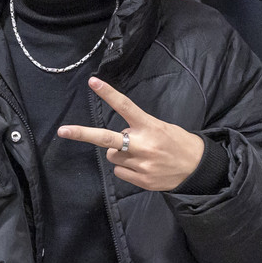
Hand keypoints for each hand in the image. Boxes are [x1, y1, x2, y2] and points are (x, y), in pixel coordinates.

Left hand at [57, 77, 204, 191]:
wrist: (198, 169)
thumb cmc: (178, 143)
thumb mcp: (162, 127)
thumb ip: (139, 129)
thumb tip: (119, 136)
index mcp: (149, 126)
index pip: (125, 106)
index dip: (108, 94)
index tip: (93, 82)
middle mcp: (143, 145)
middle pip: (106, 138)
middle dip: (82, 134)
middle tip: (63, 130)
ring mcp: (141, 164)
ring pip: (113, 156)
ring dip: (120, 153)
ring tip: (141, 154)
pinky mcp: (141, 180)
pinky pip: (120, 172)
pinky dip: (126, 168)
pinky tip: (142, 166)